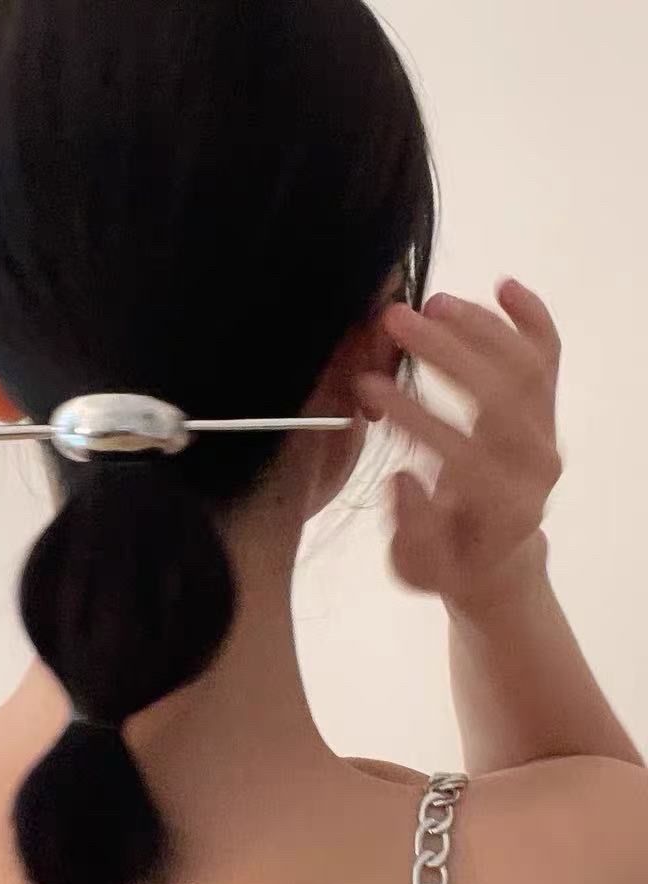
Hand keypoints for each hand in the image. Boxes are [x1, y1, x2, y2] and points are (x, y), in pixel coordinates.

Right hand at [354, 278, 562, 616]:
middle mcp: (535, 463)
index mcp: (504, 505)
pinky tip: (503, 286)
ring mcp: (545, 431)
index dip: (415, 415)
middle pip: (503, 392)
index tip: (367, 388)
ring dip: (479, 327)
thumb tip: (402, 479)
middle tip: (395, 321)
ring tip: (429, 303)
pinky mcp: (544, 411)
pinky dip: (533, 318)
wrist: (496, 558)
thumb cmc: (449, 563)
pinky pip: (548, 358)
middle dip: (447, 351)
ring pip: (526, 367)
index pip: (464, 448)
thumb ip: (412, 530)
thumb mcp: (418, 567)